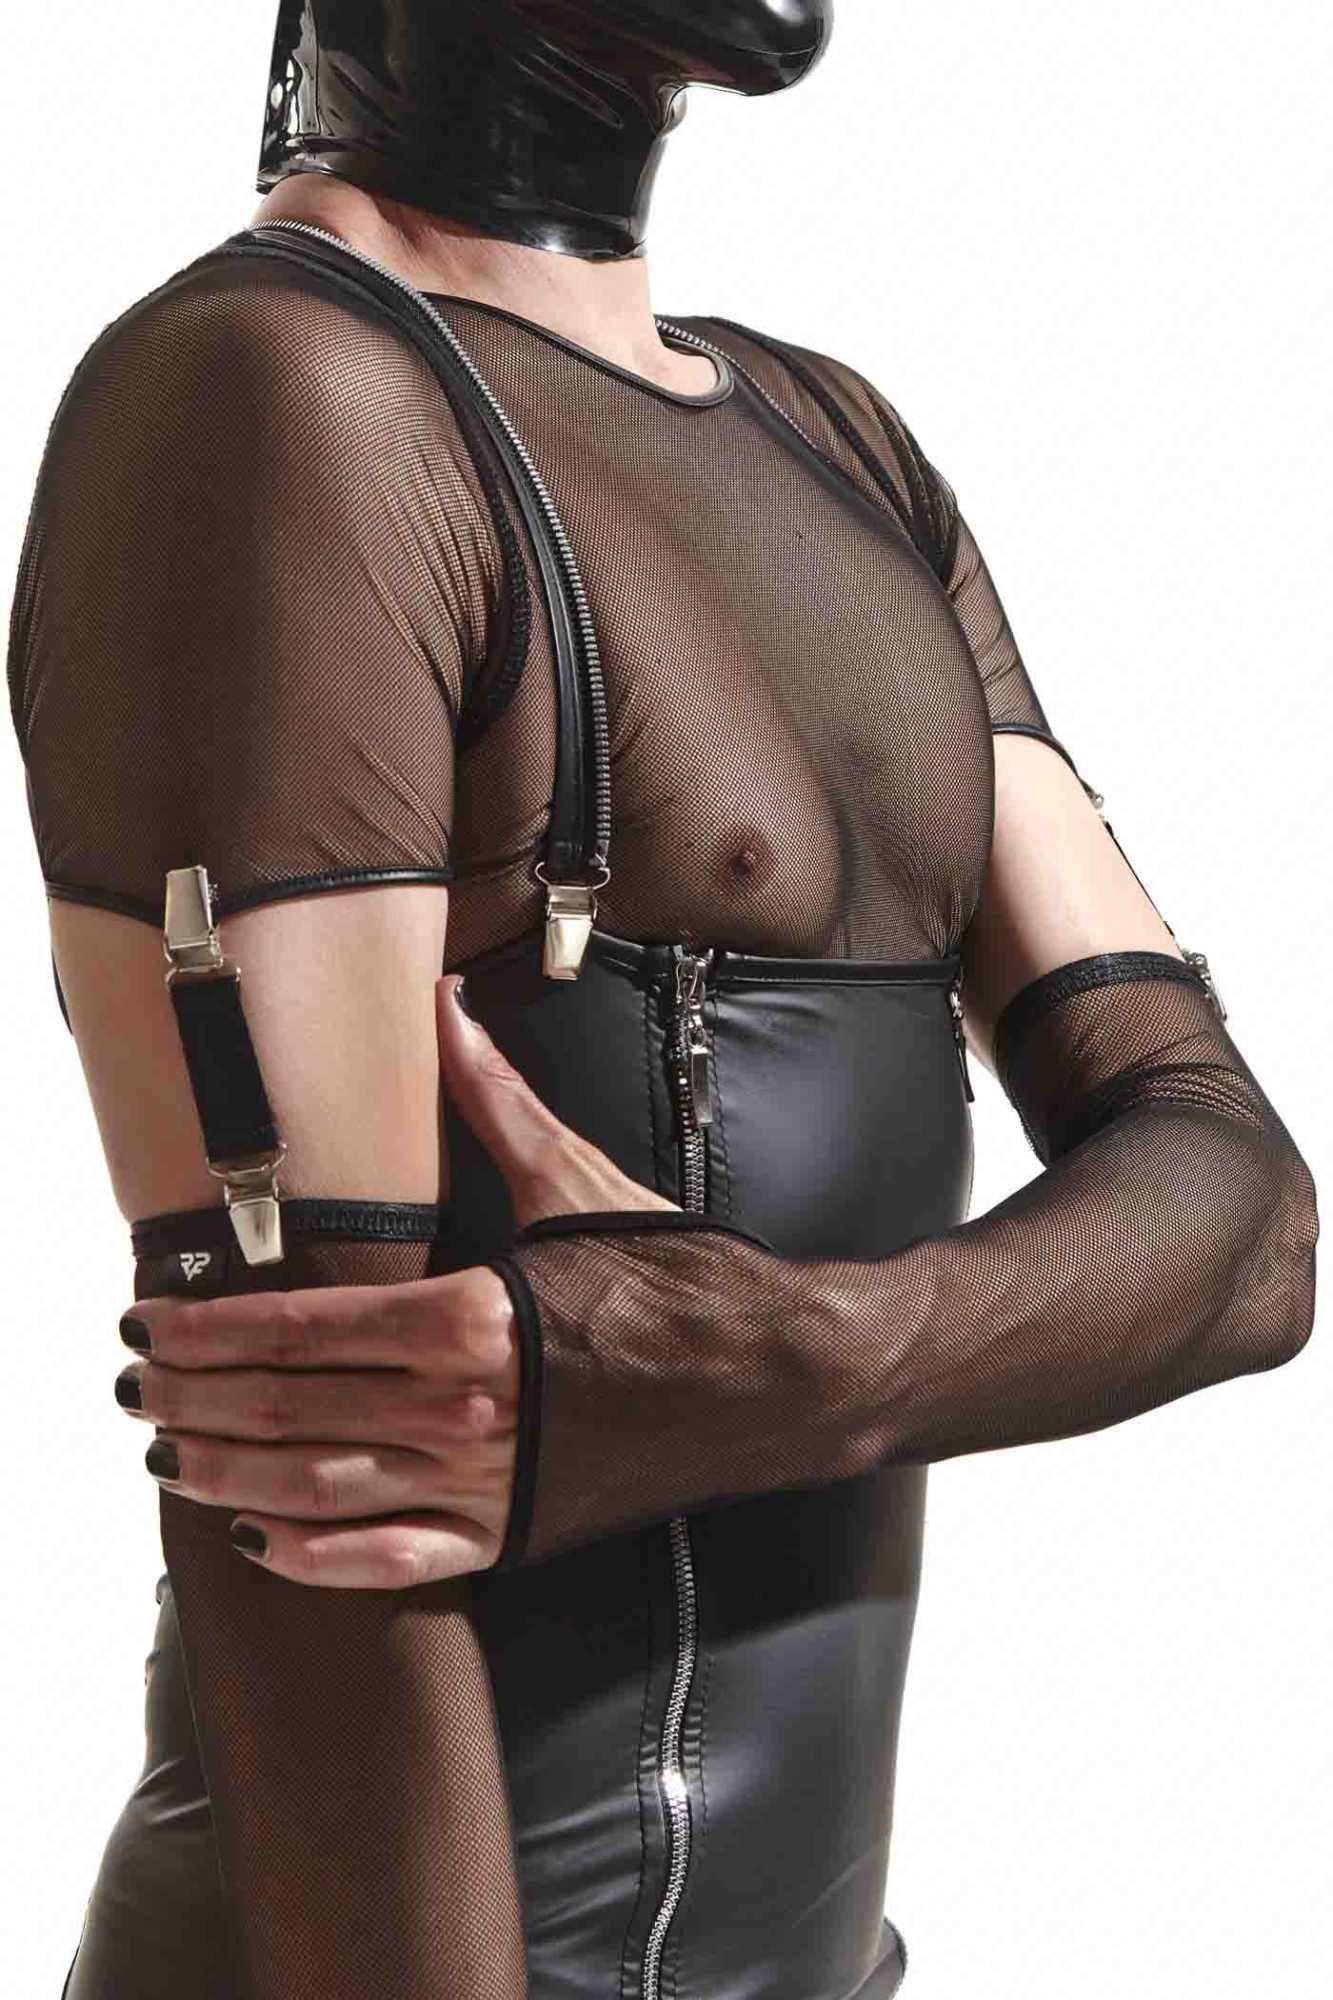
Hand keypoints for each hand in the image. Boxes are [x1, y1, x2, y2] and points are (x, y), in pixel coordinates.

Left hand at [115, 973, 676, 1586]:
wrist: (777, 1377)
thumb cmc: (682, 1280)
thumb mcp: (577, 1183)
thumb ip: (491, 1101)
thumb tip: (443, 1010)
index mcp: (470, 1320)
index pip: (301, 1330)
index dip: (209, 1331)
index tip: (152, 1322)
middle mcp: (466, 1413)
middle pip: (290, 1412)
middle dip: (195, 1400)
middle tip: (136, 1388)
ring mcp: (487, 1485)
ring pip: (319, 1494)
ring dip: (229, 1474)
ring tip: (171, 1454)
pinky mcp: (514, 1536)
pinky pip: (392, 1565)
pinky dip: (315, 1559)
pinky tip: (261, 1537)